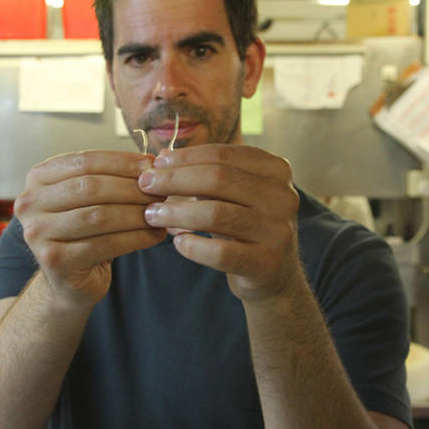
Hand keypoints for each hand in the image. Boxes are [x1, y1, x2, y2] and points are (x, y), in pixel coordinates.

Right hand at [15, 150, 166, 306]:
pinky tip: (154, 235)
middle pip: (90, 187)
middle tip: (161, 192)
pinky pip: (104, 244)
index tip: (152, 166)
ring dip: (136, 214)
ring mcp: (38, 232)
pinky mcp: (54, 260)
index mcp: (37, 178)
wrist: (67, 282)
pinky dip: (136, 238)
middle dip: (131, 188)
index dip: (121, 162)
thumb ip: (110, 178)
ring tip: (161, 214)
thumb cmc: (83, 234)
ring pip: (98, 215)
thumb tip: (151, 164)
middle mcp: (29, 202)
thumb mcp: (90, 199)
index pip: (85, 161)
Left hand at [138, 144, 300, 302]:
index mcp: (276, 170)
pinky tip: (177, 243)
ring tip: (151, 214)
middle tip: (146, 186)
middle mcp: (283, 196)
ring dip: (176, 213)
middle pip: (219, 179)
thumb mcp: (233, 195)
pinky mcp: (267, 263)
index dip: (185, 158)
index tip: (156, 164)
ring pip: (217, 214)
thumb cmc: (244, 226)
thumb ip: (204, 176)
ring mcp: (278, 230)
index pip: (224, 154)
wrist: (273, 274)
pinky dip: (194, 246)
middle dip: (175, 180)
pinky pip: (221, 252)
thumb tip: (162, 160)